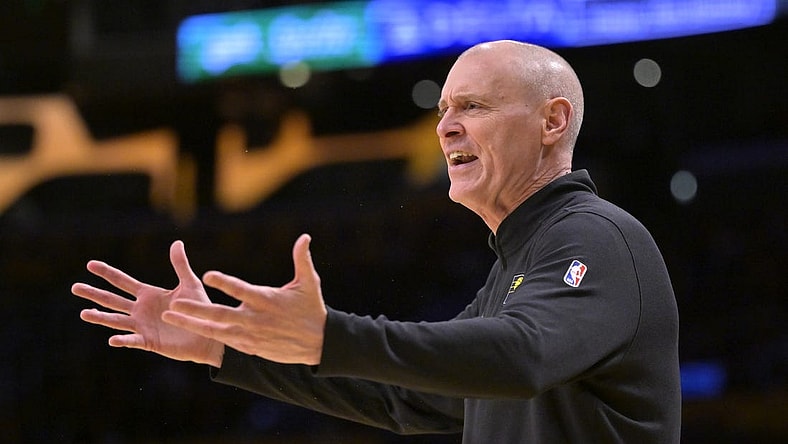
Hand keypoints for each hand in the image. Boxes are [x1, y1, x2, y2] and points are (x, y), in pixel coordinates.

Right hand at [72, 241, 224, 366]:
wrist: (208, 334)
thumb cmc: (199, 309)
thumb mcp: (189, 284)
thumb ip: (180, 265)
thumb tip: (177, 242)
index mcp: (148, 294)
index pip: (122, 282)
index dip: (107, 273)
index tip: (90, 264)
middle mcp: (141, 310)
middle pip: (112, 300)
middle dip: (94, 294)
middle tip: (75, 287)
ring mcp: (143, 326)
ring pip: (116, 321)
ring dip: (100, 318)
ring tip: (84, 313)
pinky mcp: (149, 341)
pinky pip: (133, 340)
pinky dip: (123, 340)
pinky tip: (112, 339)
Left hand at [162, 234, 327, 365]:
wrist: (318, 343)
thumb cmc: (311, 309)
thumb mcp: (309, 283)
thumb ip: (302, 259)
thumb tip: (304, 237)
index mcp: (266, 300)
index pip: (241, 290)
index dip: (224, 283)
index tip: (207, 275)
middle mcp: (255, 319)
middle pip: (221, 314)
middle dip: (196, 310)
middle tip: (175, 304)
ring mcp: (251, 335)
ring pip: (216, 330)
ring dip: (192, 324)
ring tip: (171, 317)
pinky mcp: (250, 346)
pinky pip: (224, 341)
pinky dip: (207, 335)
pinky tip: (189, 329)